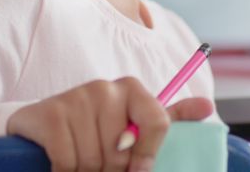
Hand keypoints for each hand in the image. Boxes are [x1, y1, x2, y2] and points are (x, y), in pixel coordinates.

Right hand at [6, 77, 213, 171]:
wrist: (42, 125)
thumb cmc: (95, 129)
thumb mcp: (133, 122)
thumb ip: (169, 118)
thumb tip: (207, 107)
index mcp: (132, 89)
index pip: (158, 121)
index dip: (149, 153)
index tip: (137, 169)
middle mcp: (105, 87)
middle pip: (122, 152)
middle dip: (110, 168)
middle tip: (100, 163)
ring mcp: (76, 97)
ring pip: (93, 160)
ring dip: (85, 171)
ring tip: (80, 161)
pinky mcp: (51, 113)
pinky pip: (67, 160)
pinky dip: (65, 170)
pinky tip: (61, 162)